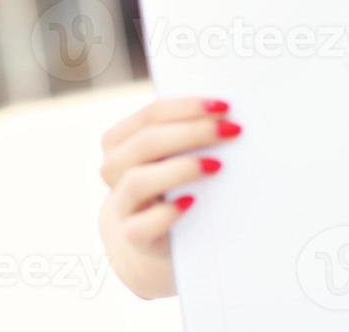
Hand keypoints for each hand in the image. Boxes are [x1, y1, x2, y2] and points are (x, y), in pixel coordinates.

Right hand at [97, 97, 239, 298]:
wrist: (156, 242)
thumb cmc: (176, 185)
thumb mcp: (176, 156)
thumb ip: (191, 135)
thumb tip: (232, 115)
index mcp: (123, 142)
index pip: (149, 115)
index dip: (185, 107)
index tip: (224, 106)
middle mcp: (115, 171)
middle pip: (144, 144)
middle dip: (191, 132)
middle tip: (232, 130)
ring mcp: (122, 206)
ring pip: (136, 182)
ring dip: (179, 169)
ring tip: (217, 166)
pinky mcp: (134, 238)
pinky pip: (140, 227)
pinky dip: (165, 213)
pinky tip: (192, 202)